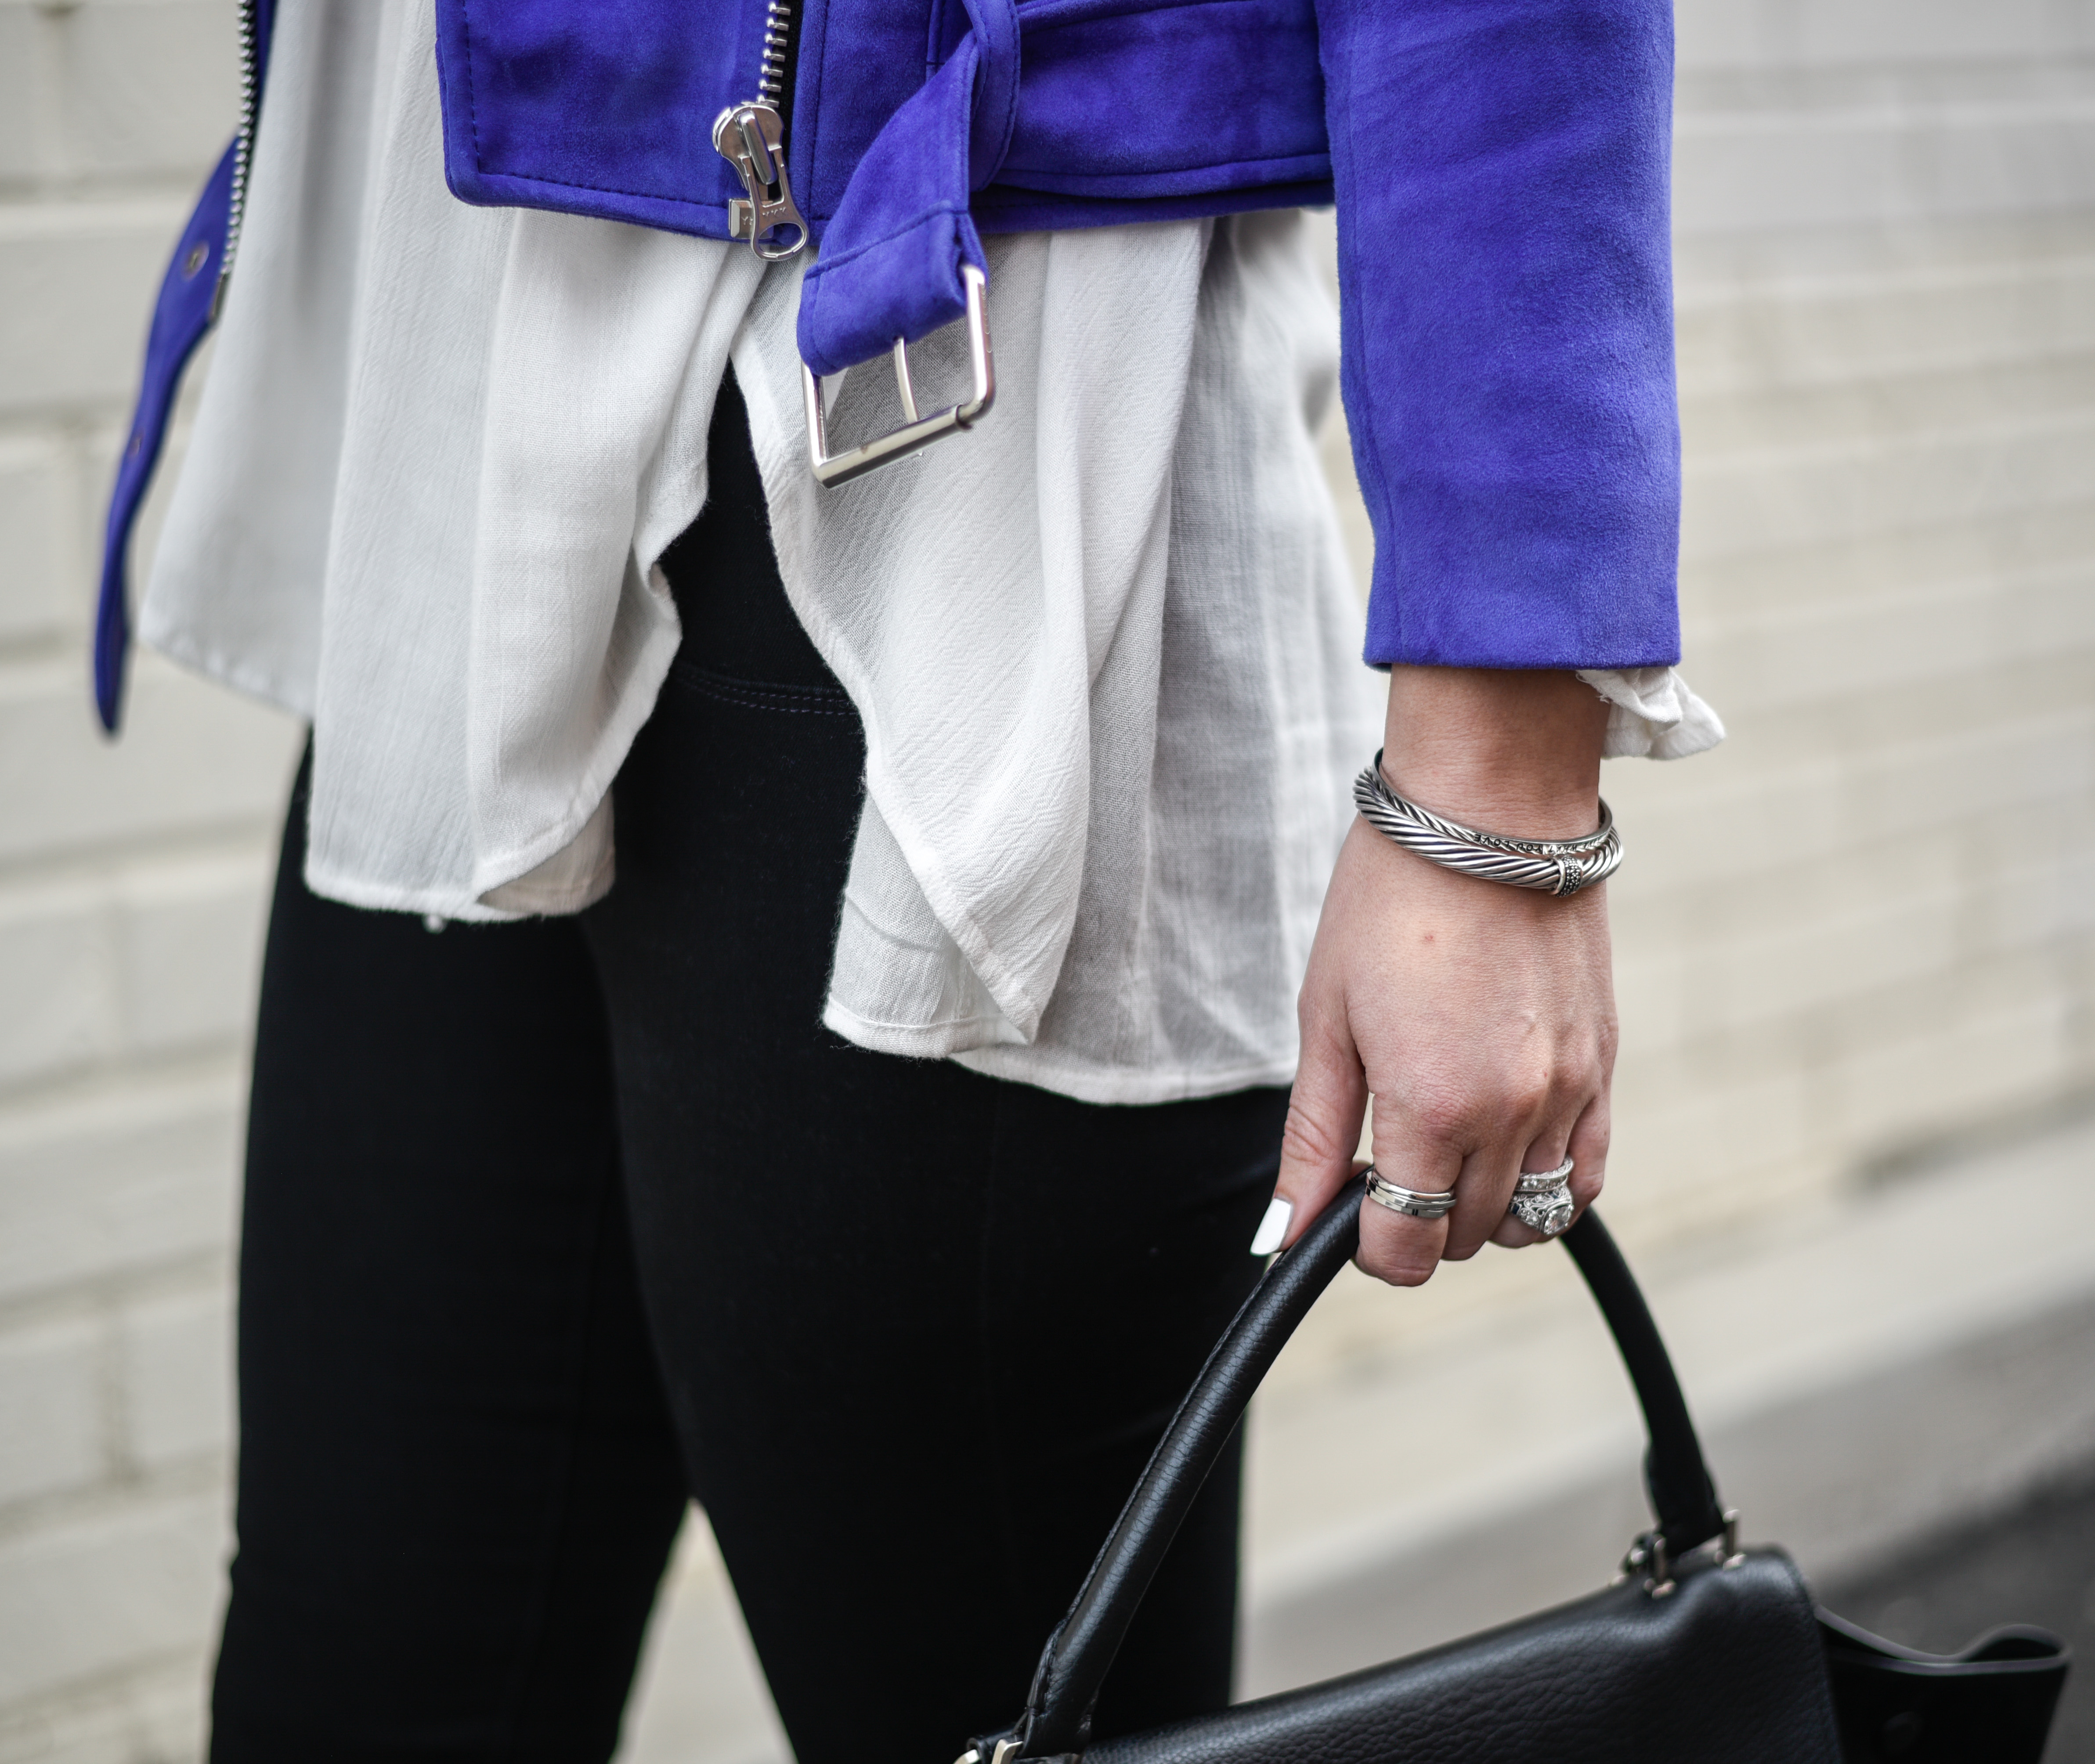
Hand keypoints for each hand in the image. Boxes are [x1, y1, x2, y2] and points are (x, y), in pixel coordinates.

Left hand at [1269, 668, 1616, 1283]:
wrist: (1486, 814)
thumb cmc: (1388, 903)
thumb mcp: (1325, 1021)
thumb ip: (1313, 1139)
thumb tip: (1285, 1235)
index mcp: (1432, 1105)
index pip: (1405, 1247)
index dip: (1366, 1245)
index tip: (1351, 1208)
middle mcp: (1511, 1112)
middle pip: (1462, 1237)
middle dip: (1415, 1222)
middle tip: (1386, 1159)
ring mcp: (1568, 1092)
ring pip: (1529, 1217)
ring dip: (1478, 1207)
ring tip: (1443, 1147)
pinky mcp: (1603, 1066)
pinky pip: (1587, 1173)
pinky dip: (1547, 1183)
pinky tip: (1504, 1143)